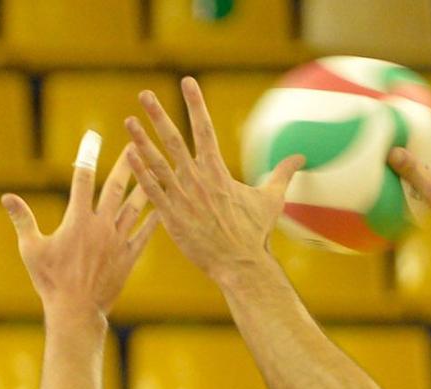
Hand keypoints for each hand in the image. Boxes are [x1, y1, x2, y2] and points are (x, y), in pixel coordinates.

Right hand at [5, 143, 156, 321]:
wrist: (76, 313)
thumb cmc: (50, 282)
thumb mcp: (31, 250)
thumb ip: (22, 219)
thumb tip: (6, 197)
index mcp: (77, 221)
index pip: (82, 179)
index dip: (87, 155)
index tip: (92, 135)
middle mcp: (101, 226)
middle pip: (116, 187)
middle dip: (126, 162)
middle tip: (135, 142)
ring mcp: (118, 241)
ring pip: (135, 206)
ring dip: (145, 184)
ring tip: (156, 166)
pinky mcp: (129, 257)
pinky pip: (144, 233)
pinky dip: (153, 219)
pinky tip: (163, 205)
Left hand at [124, 77, 303, 280]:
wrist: (240, 265)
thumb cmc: (255, 233)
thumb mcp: (272, 200)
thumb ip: (283, 174)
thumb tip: (301, 157)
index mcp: (218, 171)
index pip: (205, 129)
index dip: (195, 104)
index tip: (187, 82)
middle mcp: (198, 180)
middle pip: (174, 140)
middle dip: (158, 116)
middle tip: (144, 95)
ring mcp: (182, 198)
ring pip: (157, 164)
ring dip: (141, 141)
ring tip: (129, 121)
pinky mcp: (171, 217)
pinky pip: (152, 191)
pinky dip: (140, 173)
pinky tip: (129, 156)